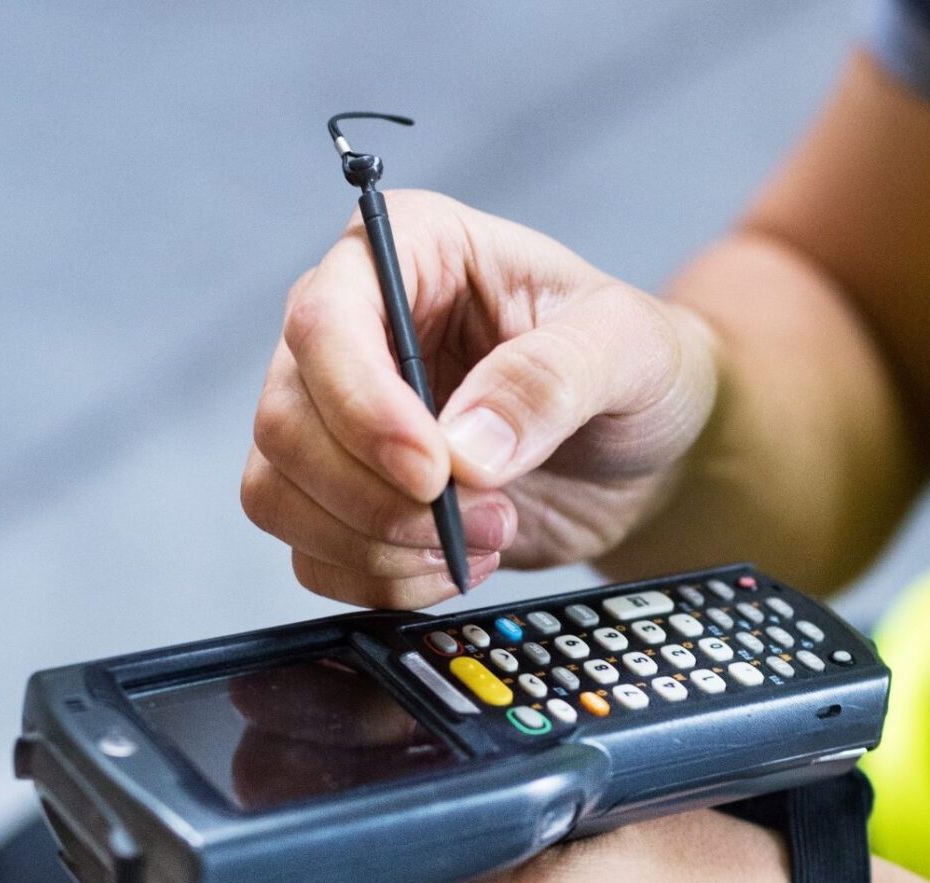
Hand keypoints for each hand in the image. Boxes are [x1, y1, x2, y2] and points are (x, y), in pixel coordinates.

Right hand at [241, 190, 717, 607]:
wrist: (649, 451)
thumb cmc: (640, 369)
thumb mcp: (627, 350)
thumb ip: (550, 381)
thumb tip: (466, 449)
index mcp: (409, 254)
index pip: (324, 322)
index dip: (363, 408)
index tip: (434, 473)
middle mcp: (356, 334)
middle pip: (285, 423)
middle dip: (378, 496)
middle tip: (488, 515)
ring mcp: (343, 423)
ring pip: (280, 497)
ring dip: (379, 545)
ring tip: (488, 538)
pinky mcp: (352, 501)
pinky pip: (313, 558)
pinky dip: (382, 581)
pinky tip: (459, 564)